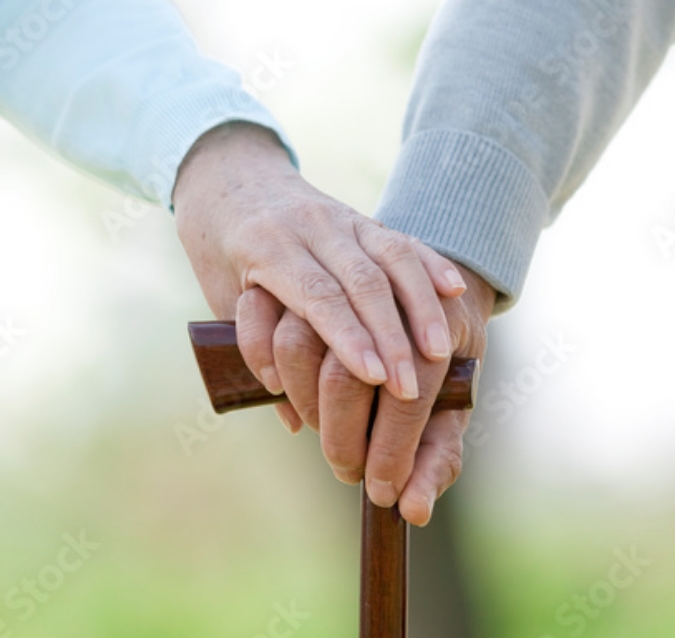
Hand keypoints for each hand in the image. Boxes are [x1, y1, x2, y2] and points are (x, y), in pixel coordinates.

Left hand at [173, 122, 464, 401]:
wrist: (229, 179)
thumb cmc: (220, 252)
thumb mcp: (220, 299)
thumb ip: (256, 353)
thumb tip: (292, 422)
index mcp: (267, 246)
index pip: (317, 295)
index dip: (349, 337)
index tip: (374, 377)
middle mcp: (310, 226)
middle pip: (362, 281)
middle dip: (391, 337)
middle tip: (410, 388)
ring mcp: (342, 217)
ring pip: (392, 258)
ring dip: (420, 308)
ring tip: (439, 353)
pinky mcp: (364, 218)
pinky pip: (403, 240)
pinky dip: (430, 265)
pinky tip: (455, 292)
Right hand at [237, 263, 494, 525]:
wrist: (417, 270)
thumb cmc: (440, 345)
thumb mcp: (453, 394)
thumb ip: (437, 456)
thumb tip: (414, 512)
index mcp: (445, 315)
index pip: (411, 392)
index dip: (393, 448)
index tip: (380, 489)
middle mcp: (386, 283)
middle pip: (350, 374)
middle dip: (344, 434)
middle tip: (345, 470)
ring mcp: (332, 263)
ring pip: (298, 343)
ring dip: (303, 397)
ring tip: (314, 429)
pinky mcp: (287, 261)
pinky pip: (256, 313)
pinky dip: (257, 354)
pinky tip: (275, 388)